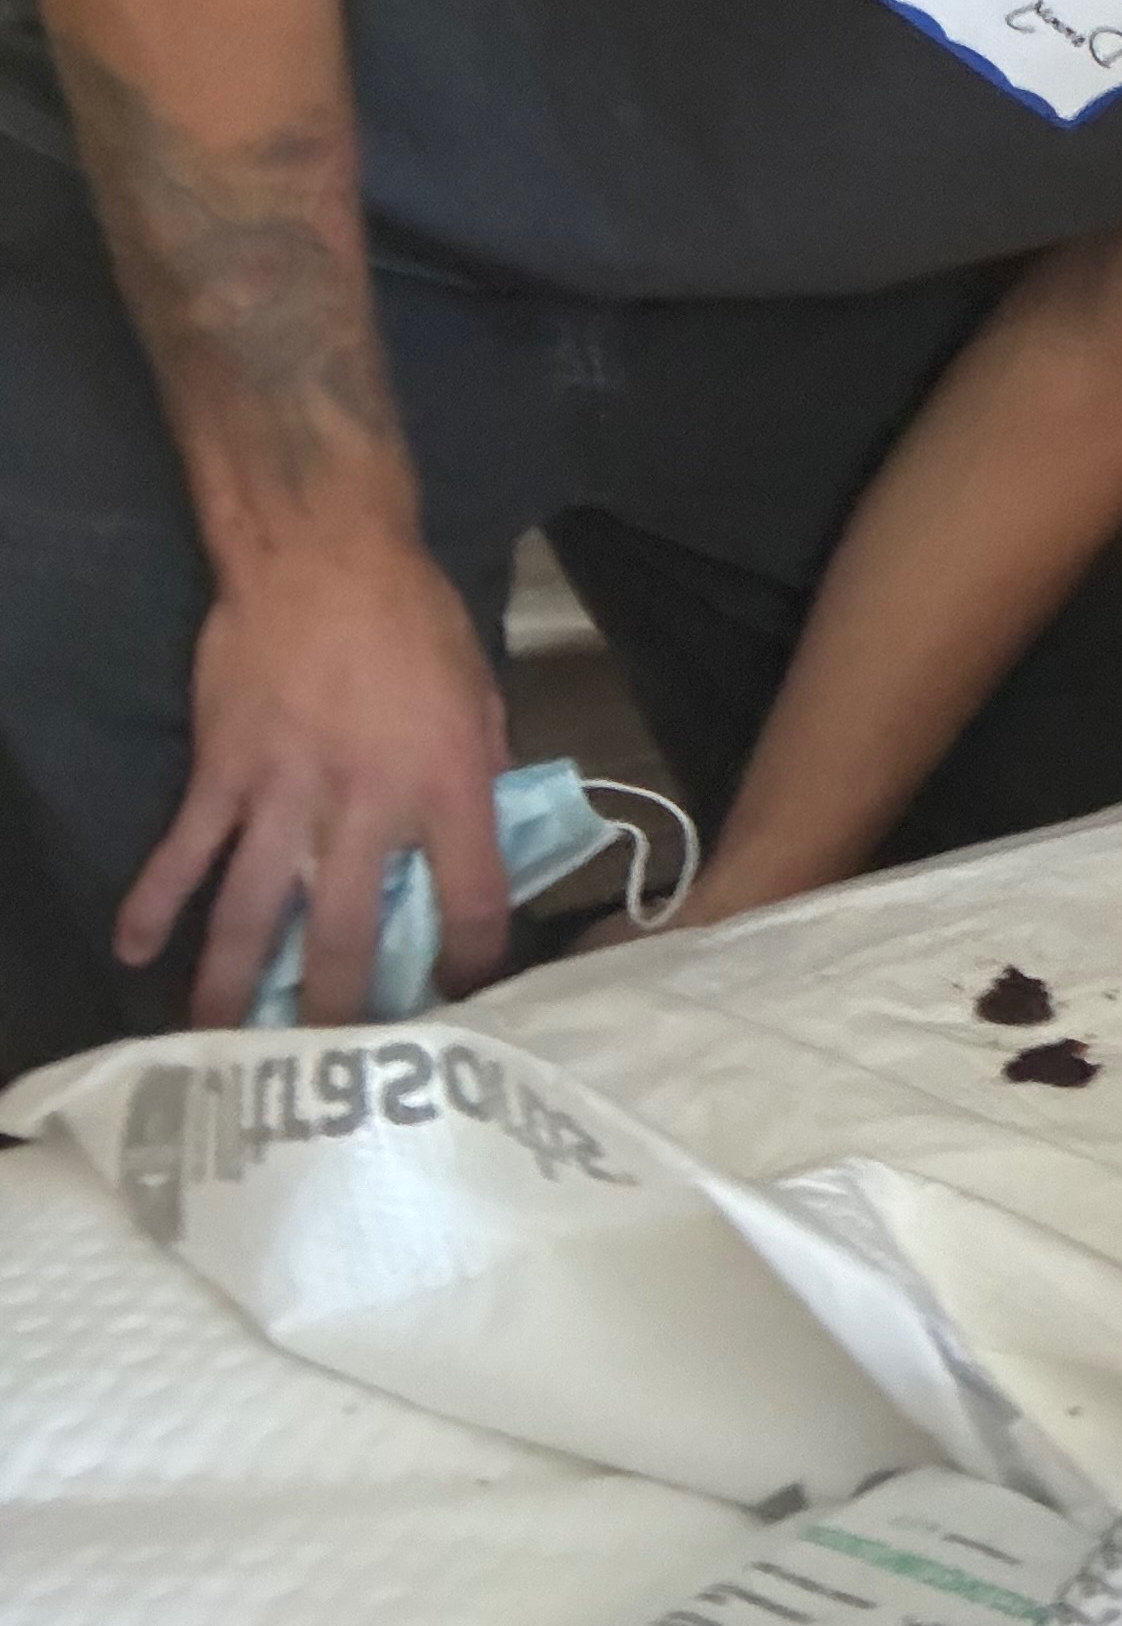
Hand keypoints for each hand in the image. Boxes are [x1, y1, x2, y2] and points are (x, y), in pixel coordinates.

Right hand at [117, 536, 508, 1028]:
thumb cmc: (416, 621)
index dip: (474, 962)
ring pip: (257, 915)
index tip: (467, 1002)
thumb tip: (482, 842)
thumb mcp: (481, 696)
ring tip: (228, 1052)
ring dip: (239, 990)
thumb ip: (481, 775)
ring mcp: (284, 794)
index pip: (475, 900)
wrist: (323, 556)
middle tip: (338, 1069)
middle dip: (346, 1011)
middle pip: (354, 935)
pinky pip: (183, 855)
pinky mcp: (221, 774)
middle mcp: (367, 804)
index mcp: (450, 784)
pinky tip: (134, 954)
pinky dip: (153, 907)